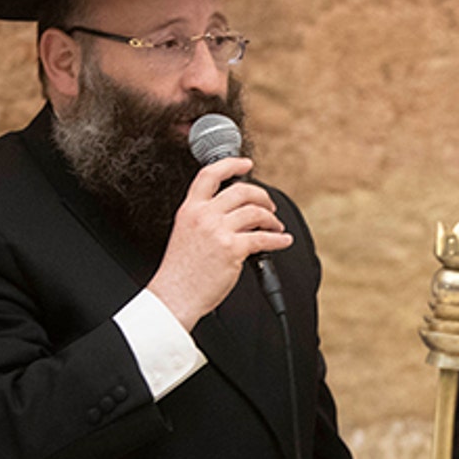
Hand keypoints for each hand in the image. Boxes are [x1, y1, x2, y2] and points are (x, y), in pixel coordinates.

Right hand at [147, 157, 291, 329]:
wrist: (174, 294)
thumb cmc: (180, 271)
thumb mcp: (185, 233)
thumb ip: (204, 218)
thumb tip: (233, 213)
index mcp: (190, 209)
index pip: (209, 175)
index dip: (231, 164)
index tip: (246, 163)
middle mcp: (203, 215)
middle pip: (241, 191)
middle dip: (262, 197)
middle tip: (269, 207)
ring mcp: (218, 231)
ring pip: (256, 212)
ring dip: (272, 219)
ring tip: (276, 227)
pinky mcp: (232, 249)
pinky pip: (264, 238)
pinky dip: (279, 239)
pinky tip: (283, 240)